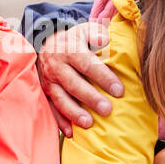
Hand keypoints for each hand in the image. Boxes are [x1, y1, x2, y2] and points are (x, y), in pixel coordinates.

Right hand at [38, 20, 123, 136]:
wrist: (44, 44)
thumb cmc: (72, 40)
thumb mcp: (83, 30)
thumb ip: (96, 32)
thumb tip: (105, 39)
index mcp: (70, 50)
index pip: (88, 64)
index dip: (103, 77)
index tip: (119, 90)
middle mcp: (57, 67)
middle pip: (74, 84)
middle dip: (90, 98)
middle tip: (107, 110)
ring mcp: (49, 81)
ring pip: (61, 98)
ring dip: (74, 112)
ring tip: (89, 124)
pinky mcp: (44, 93)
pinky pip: (51, 109)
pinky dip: (60, 122)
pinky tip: (71, 133)